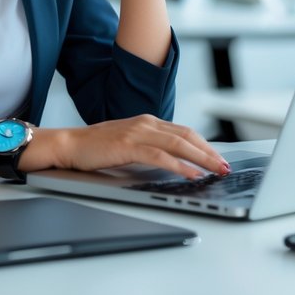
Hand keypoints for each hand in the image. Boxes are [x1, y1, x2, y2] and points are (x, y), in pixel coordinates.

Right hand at [35, 115, 229, 180]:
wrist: (69, 144)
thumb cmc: (96, 147)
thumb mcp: (129, 144)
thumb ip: (150, 147)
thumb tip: (175, 161)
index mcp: (148, 121)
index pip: (185, 131)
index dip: (205, 145)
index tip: (219, 158)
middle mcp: (145, 123)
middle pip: (187, 135)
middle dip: (209, 152)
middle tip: (225, 166)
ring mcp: (137, 132)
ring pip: (178, 143)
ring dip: (201, 158)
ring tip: (215, 170)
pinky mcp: (128, 145)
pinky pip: (160, 155)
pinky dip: (179, 164)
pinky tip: (190, 173)